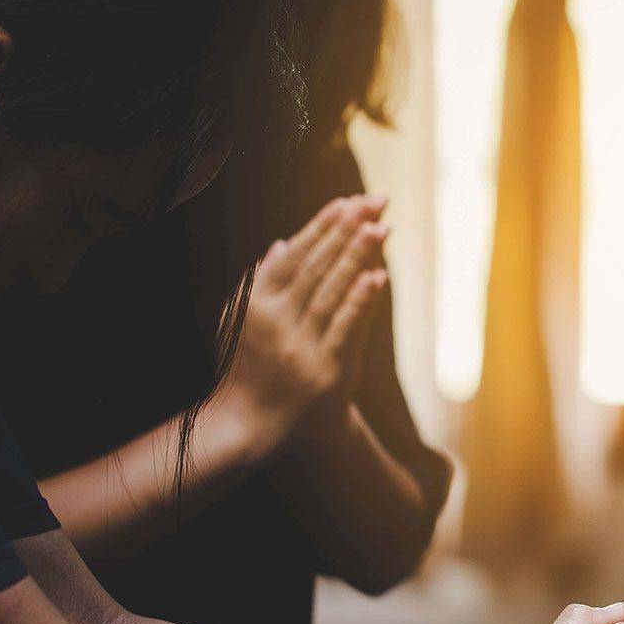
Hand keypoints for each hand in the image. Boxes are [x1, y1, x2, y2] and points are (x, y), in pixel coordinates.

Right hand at [217, 195, 389, 457]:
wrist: (253, 424)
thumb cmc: (249, 366)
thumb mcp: (242, 320)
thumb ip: (261, 283)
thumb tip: (282, 244)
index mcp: (256, 303)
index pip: (296, 255)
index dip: (323, 226)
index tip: (347, 200)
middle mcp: (276, 319)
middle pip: (318, 266)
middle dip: (348, 230)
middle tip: (375, 200)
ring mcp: (300, 344)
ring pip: (333, 291)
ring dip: (358, 256)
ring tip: (381, 226)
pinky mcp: (325, 368)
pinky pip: (346, 328)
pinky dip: (361, 301)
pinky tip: (379, 276)